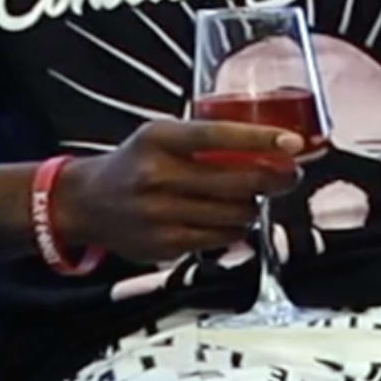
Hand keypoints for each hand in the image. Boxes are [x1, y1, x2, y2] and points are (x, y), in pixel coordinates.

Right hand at [55, 118, 305, 263]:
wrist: (87, 202)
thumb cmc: (136, 163)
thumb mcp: (163, 137)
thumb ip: (209, 140)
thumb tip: (274, 146)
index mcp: (158, 139)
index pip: (219, 136)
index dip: (262, 140)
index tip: (293, 143)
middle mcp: (156, 175)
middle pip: (239, 181)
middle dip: (276, 179)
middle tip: (289, 174)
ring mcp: (160, 213)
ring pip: (238, 213)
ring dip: (253, 206)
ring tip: (246, 197)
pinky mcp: (165, 243)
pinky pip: (224, 238)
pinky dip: (236, 228)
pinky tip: (226, 219)